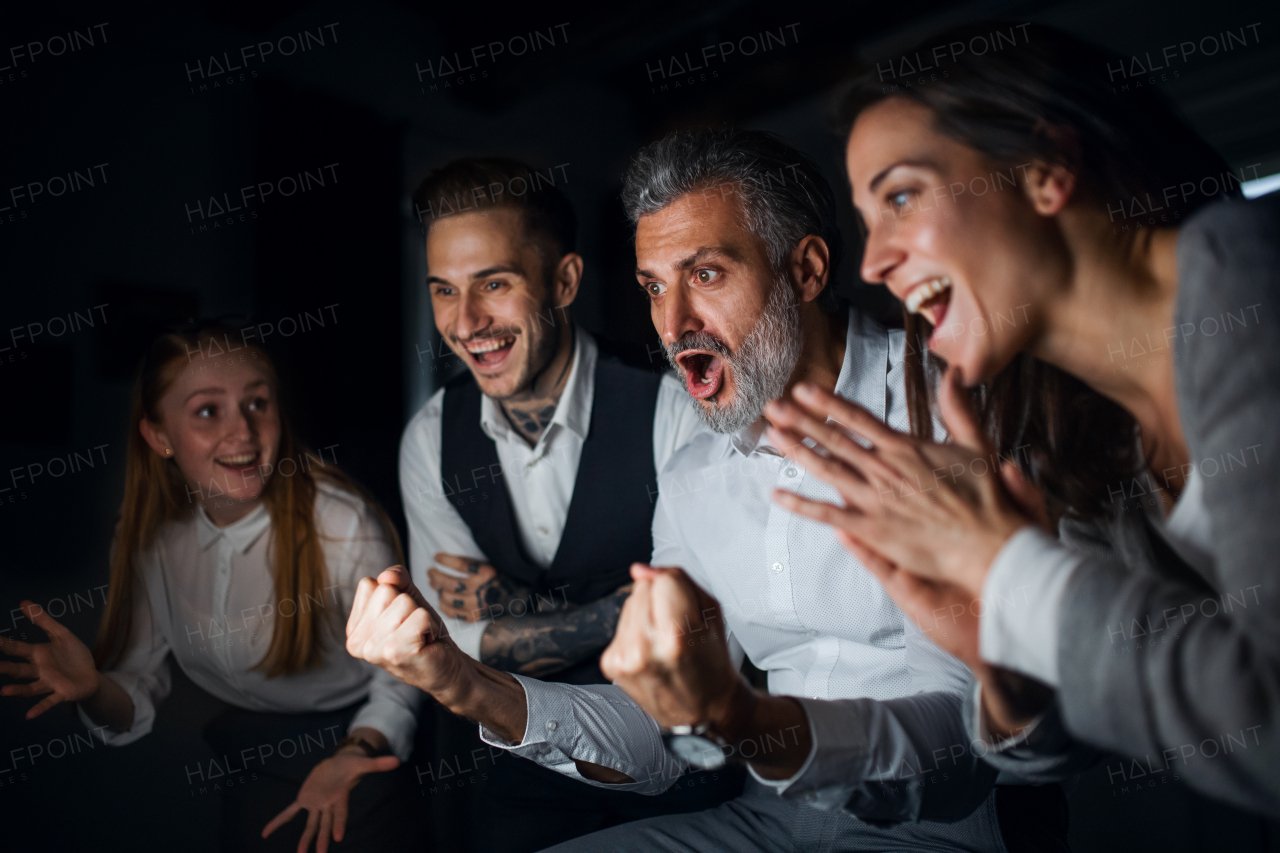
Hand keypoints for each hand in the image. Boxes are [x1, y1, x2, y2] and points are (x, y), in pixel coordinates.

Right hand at [0, 601, 101, 718]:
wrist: (91, 675)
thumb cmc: (73, 655)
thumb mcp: (61, 634)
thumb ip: (43, 620)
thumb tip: (24, 602)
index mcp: (38, 654)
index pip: (17, 649)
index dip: (3, 644)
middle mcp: (39, 670)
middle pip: (19, 669)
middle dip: (5, 668)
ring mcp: (49, 683)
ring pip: (30, 687)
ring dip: (17, 690)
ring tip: (3, 691)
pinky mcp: (61, 693)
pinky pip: (49, 702)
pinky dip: (39, 708)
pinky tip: (29, 715)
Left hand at [262, 748, 398, 852]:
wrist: (340, 763)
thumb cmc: (352, 765)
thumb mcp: (362, 763)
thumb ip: (377, 764)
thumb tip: (397, 761)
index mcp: (341, 797)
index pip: (341, 813)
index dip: (340, 824)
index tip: (339, 838)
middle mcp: (328, 805)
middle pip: (326, 824)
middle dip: (324, 839)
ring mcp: (316, 804)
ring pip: (310, 824)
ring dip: (305, 838)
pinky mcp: (305, 799)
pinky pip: (290, 812)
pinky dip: (279, 821)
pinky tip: (266, 833)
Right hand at [345, 566, 469, 703]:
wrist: (446, 668)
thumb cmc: (424, 633)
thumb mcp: (408, 599)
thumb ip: (397, 579)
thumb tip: (386, 576)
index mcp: (354, 628)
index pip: (368, 584)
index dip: (393, 594)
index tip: (401, 619)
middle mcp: (356, 641)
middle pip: (386, 591)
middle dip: (409, 606)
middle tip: (413, 629)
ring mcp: (373, 649)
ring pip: (404, 602)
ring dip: (421, 617)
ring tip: (420, 636)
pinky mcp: (395, 652)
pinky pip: (420, 616)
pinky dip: (430, 626)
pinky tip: (426, 643)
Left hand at [429, 554, 495, 620]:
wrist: (514, 601)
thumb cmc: (498, 580)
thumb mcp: (489, 566)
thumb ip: (471, 564)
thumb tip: (445, 560)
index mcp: (486, 574)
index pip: (460, 565)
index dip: (445, 560)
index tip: (436, 556)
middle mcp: (480, 589)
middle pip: (450, 583)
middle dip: (436, 576)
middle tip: (430, 571)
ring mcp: (476, 605)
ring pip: (448, 598)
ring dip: (437, 590)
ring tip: (433, 583)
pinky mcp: (474, 617)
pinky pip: (453, 612)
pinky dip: (444, 606)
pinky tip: (440, 599)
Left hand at [600, 565, 739, 728]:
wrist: (704, 709)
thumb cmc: (711, 659)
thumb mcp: (711, 613)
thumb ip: (678, 580)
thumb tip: (639, 570)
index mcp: (675, 637)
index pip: (662, 580)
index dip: (677, 588)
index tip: (687, 609)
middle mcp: (644, 650)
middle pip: (641, 589)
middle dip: (658, 600)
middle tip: (676, 627)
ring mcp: (625, 659)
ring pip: (628, 604)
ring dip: (644, 615)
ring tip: (662, 640)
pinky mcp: (611, 665)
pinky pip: (619, 626)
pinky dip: (633, 633)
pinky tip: (649, 651)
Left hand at [764, 368, 1042, 600]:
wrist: (991, 544)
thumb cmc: (986, 497)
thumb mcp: (977, 444)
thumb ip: (958, 408)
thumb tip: (954, 370)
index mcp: (905, 448)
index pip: (858, 419)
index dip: (827, 403)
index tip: (802, 389)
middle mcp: (885, 470)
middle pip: (833, 440)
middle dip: (799, 421)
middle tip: (771, 405)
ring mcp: (876, 500)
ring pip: (827, 471)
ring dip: (797, 452)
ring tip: (771, 435)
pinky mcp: (873, 530)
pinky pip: (829, 515)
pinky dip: (801, 505)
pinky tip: (777, 495)